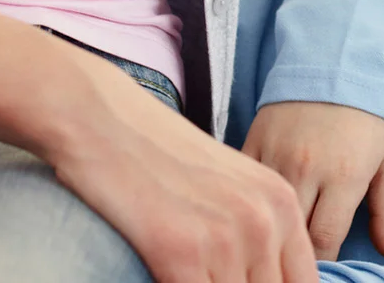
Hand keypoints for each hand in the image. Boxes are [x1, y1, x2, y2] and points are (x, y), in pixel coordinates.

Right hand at [43, 51, 319, 282]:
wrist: (100, 117)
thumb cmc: (157, 152)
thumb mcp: (229, 185)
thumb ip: (256, 231)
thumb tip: (262, 276)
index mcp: (283, 204)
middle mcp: (265, 221)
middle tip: (209, 277)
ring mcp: (227, 238)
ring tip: (185, 274)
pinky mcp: (181, 252)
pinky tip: (164, 278)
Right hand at [242, 101, 383, 260]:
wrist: (336, 59)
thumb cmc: (369, 115)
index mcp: (344, 176)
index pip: (325, 241)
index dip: (323, 262)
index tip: (322, 269)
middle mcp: (307, 169)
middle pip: (293, 230)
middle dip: (298, 249)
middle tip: (301, 255)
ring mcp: (276, 154)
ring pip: (265, 209)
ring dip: (273, 226)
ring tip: (279, 235)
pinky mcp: (254, 141)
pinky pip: (246, 182)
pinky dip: (250, 198)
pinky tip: (256, 207)